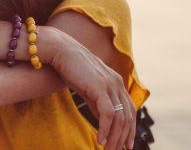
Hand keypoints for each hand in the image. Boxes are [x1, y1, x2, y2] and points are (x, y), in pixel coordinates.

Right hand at [49, 33, 135, 149]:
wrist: (60, 51)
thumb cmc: (71, 69)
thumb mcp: (88, 88)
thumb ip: (98, 103)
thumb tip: (105, 121)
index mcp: (116, 82)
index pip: (130, 110)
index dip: (130, 129)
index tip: (126, 145)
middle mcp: (117, 83)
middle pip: (127, 116)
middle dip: (123, 137)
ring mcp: (110, 85)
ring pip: (119, 118)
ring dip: (114, 137)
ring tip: (107, 149)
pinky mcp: (100, 87)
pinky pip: (107, 114)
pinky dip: (105, 129)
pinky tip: (99, 139)